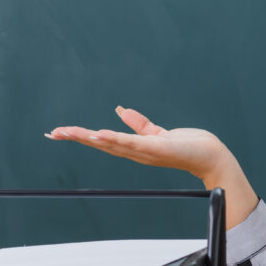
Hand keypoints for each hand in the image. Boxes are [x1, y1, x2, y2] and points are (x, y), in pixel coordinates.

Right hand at [46, 107, 259, 225]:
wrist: (210, 156)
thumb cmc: (186, 146)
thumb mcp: (158, 132)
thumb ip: (139, 124)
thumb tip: (120, 110)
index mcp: (135, 148)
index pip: (103, 141)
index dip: (81, 136)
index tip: (60, 132)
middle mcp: (137, 153)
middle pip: (101, 144)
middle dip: (77, 138)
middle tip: (54, 133)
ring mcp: (146, 151)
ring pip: (112, 144)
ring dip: (90, 138)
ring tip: (70, 132)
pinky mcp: (158, 147)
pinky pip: (133, 142)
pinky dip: (115, 138)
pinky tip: (99, 134)